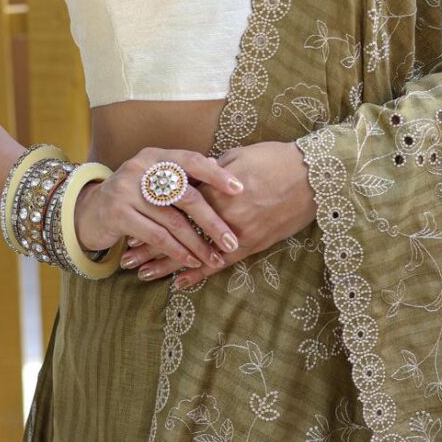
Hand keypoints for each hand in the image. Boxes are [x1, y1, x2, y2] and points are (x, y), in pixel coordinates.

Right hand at [74, 147, 244, 272]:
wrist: (89, 211)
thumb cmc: (134, 196)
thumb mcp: (156, 179)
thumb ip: (183, 174)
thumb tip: (220, 165)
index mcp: (155, 156)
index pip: (191, 160)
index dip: (216, 175)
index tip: (240, 189)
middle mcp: (140, 168)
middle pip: (186, 196)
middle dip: (213, 221)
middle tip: (232, 241)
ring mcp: (126, 191)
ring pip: (173, 221)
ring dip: (197, 243)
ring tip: (215, 258)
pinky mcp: (118, 214)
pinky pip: (156, 236)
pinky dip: (177, 251)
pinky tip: (191, 261)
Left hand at [121, 141, 317, 286]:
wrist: (314, 176)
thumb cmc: (276, 159)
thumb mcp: (237, 157)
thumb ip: (208, 171)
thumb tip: (186, 176)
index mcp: (214, 189)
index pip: (173, 207)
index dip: (150, 218)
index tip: (129, 226)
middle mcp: (222, 215)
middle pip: (177, 233)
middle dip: (150, 246)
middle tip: (126, 257)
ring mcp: (237, 233)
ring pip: (195, 252)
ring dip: (168, 264)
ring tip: (142, 274)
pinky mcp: (253, 244)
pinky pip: (221, 264)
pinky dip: (200, 274)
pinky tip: (180, 284)